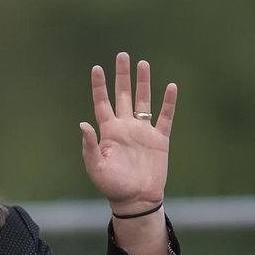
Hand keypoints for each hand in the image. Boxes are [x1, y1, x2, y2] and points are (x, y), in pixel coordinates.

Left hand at [79, 52, 176, 214]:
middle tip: (122, 55)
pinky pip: (165, 117)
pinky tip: (170, 87)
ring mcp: (143, 132)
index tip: (97, 68)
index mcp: (109, 131)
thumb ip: (90, 146)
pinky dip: (168, 102)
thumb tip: (83, 124)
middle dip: (122, 76)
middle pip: (123, 95)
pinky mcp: (160, 139)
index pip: (102, 103)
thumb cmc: (112, 186)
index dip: (99, 86)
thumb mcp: (96, 167)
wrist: (136, 199)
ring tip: (143, 64)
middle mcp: (125, 127)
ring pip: (143, 100)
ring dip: (143, 83)